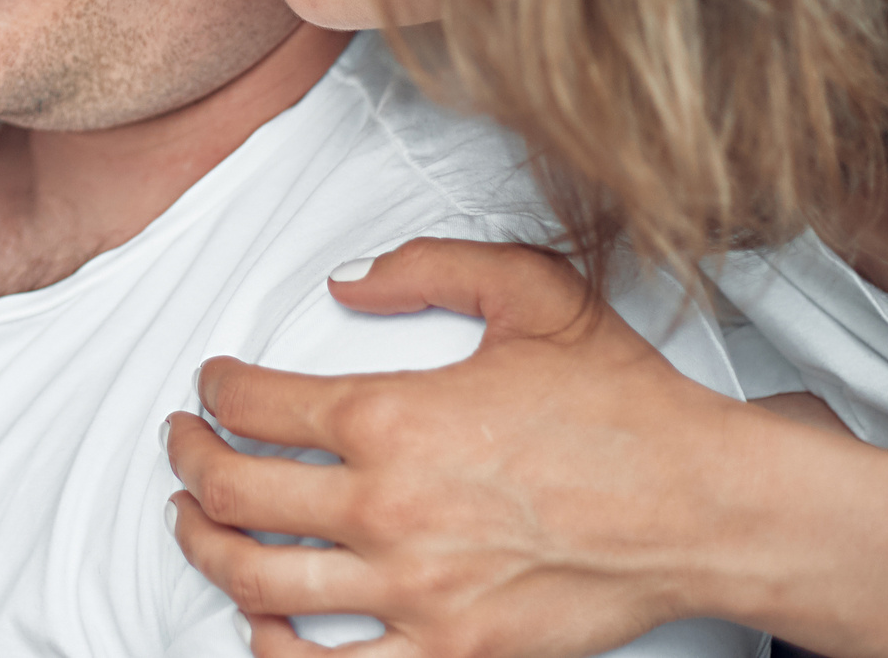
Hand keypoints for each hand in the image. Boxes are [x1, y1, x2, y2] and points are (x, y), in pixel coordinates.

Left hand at [164, 239, 746, 657]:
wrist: (706, 507)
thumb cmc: (628, 409)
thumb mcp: (532, 293)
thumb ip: (429, 267)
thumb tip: (347, 281)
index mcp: (396, 415)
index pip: (255, 403)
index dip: (215, 388)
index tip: (212, 384)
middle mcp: (389, 507)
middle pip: (233, 491)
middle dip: (187, 463)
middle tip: (182, 446)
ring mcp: (414, 591)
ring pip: (258, 581)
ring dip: (205, 550)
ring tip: (194, 526)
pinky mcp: (450, 652)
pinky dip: (273, 652)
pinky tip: (261, 628)